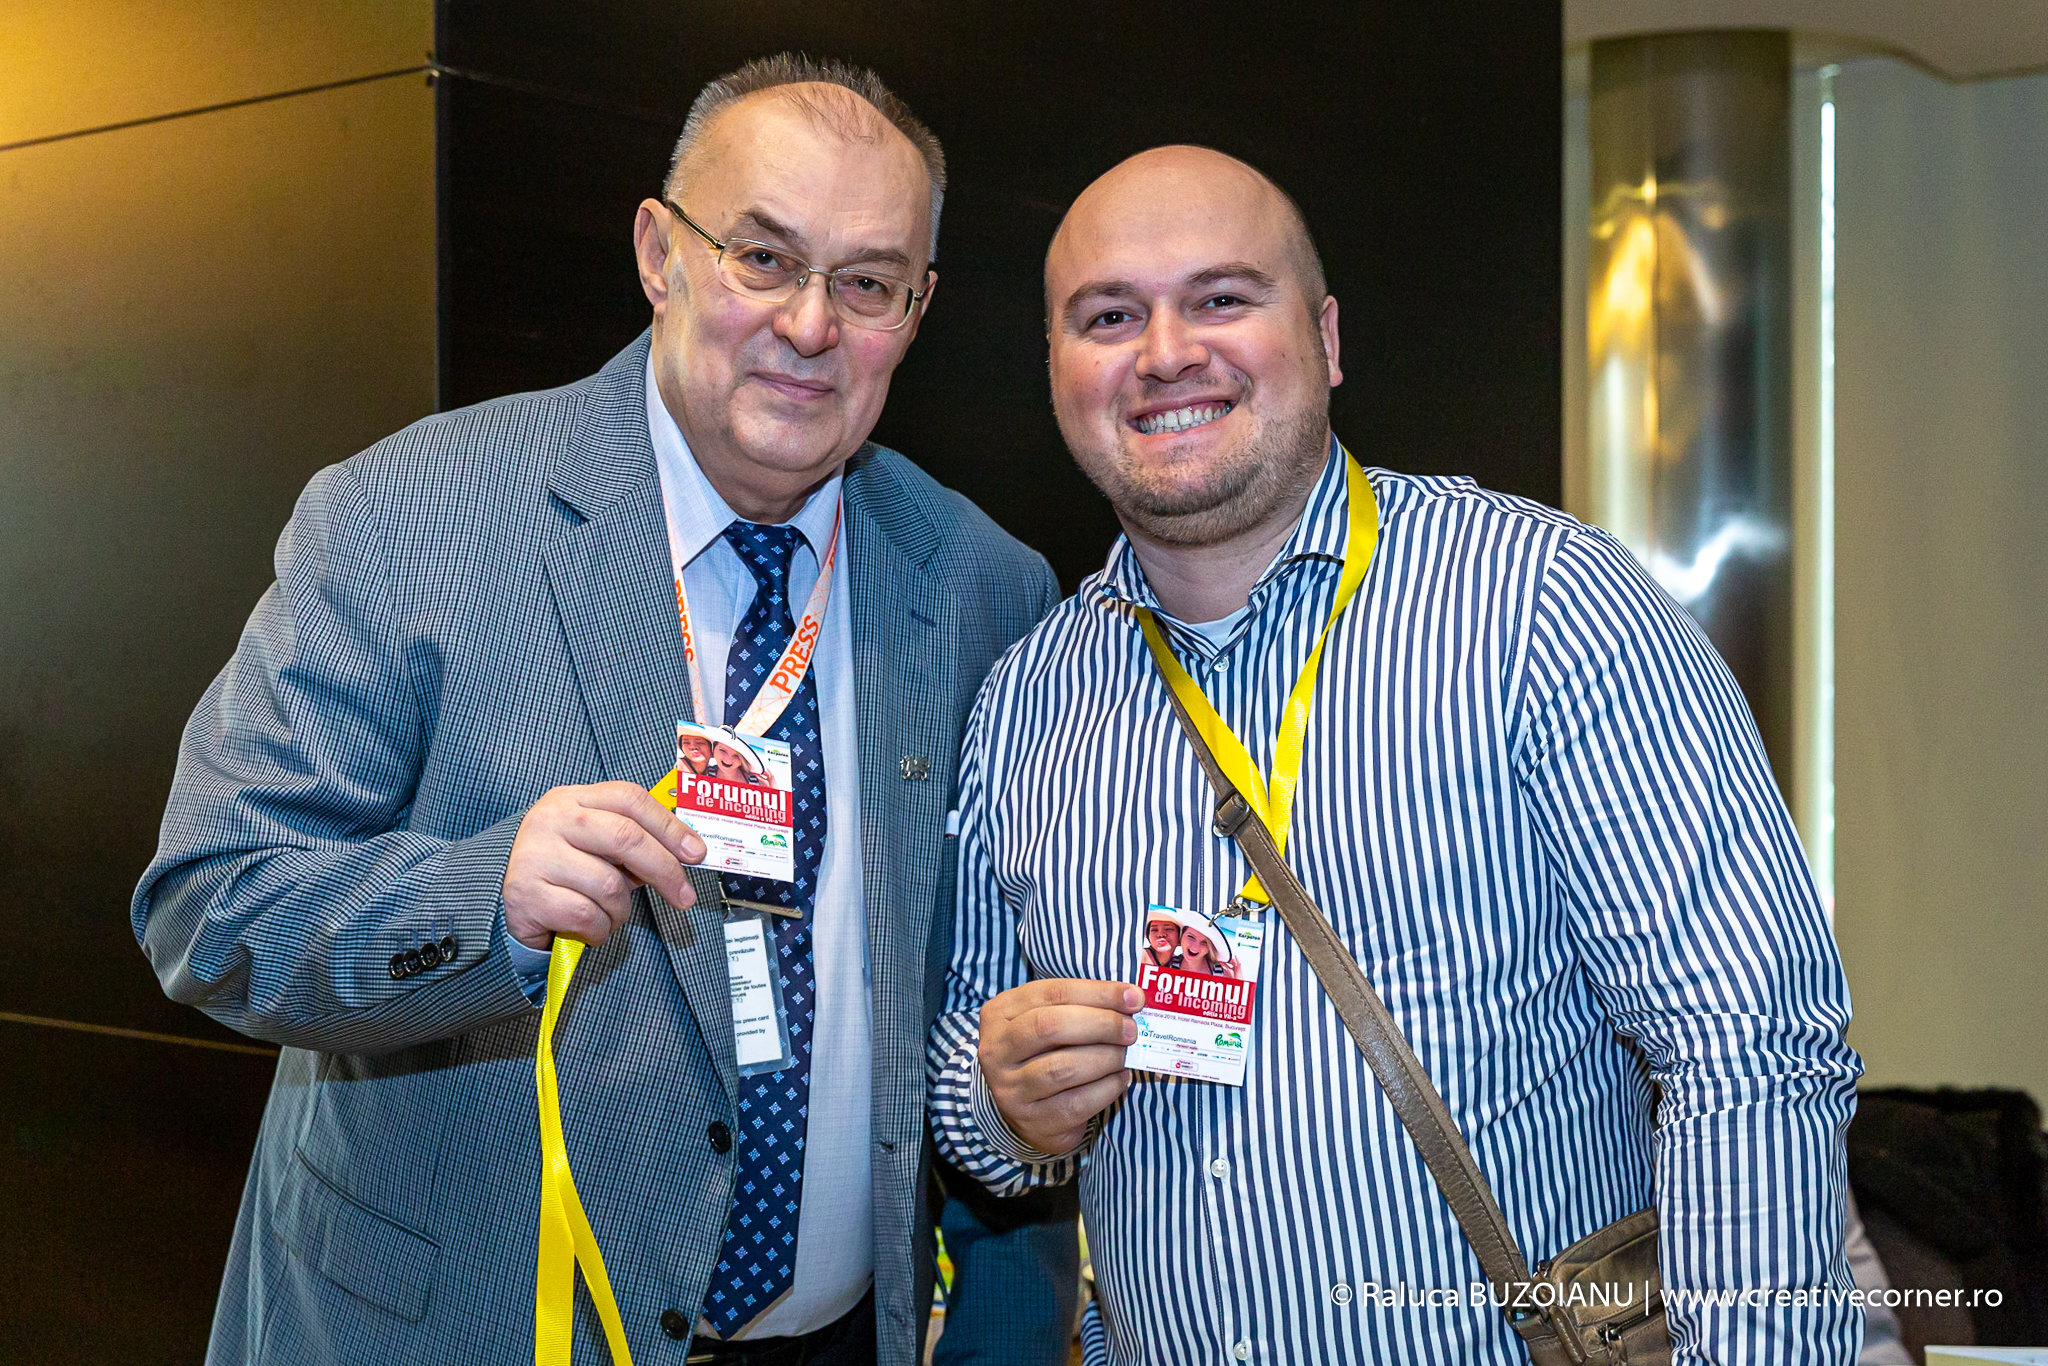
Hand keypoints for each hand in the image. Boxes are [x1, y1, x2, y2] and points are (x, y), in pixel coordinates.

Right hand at [503, 782, 706, 950]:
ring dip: (621, 910)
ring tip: (610, 915)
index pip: (630, 799)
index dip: (669, 826)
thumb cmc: (563, 870)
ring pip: (609, 885)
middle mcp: (551, 820)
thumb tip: (687, 853)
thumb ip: (632, 843)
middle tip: (684, 897)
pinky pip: (586, 915)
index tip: (697, 853)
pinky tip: (590, 928)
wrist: (501, 898)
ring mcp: (535, 855)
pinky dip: (599, 929)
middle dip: (664, 870)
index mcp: (572, 799)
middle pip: (625, 837)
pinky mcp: (526, 894)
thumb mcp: (594, 846)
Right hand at [979, 979, 1143, 1155]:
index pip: (1052, 993)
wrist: (1026, 1106)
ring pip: (1063, 1068)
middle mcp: (996, 1051)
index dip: (1098, 993)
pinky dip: (1107, 1088)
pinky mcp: (1032, 1122)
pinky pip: (1076, 1104)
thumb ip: (1083, 1005)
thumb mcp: (1050, 1018)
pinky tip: (1119, 1079)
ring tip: (1125, 1055)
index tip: (1133, 998)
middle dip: (1101, 1024)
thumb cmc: (1045, 1050)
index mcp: (1000, 1013)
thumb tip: (1131, 998)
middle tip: (1131, 1030)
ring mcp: (1010, 1090)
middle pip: (1050, 1027)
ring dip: (1106, 1058)